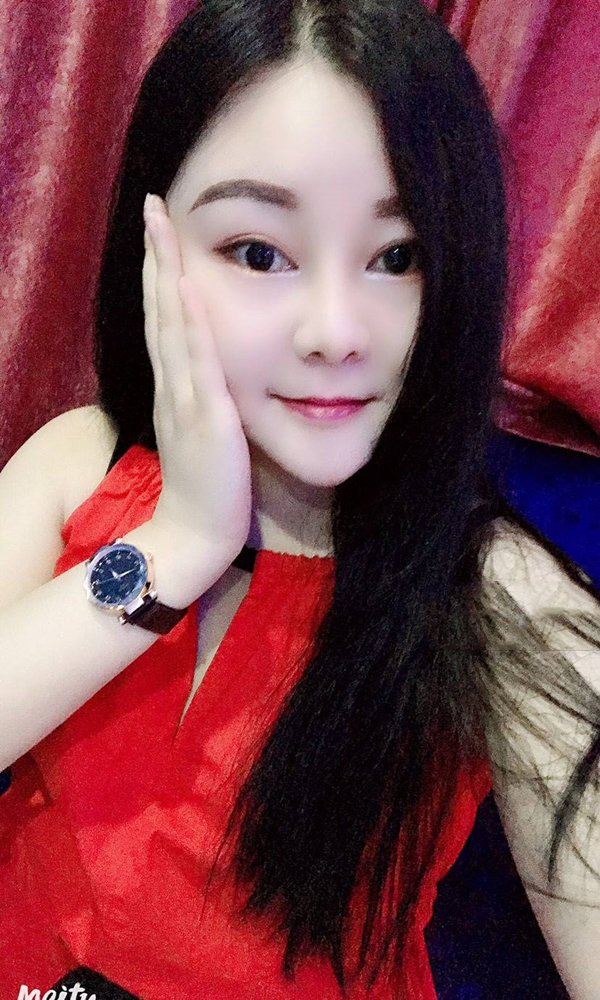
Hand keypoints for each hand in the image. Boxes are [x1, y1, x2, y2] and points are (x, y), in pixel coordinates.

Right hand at [142, 194, 252, 569]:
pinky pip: (198, 360)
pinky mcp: (206, 417)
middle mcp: (173, 385)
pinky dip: (190, 320)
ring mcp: (186, 398)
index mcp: (175, 387)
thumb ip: (202, 400)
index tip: (160, 233)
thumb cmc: (207, 489)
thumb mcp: (201, 433)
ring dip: (165, 273)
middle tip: (152, 208)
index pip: (165, 320)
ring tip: (160, 226)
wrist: (196, 534)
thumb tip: (212, 374)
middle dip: (156, 257)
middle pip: (160, 310)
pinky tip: (187, 286)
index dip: (160, 275)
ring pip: (171, 324)